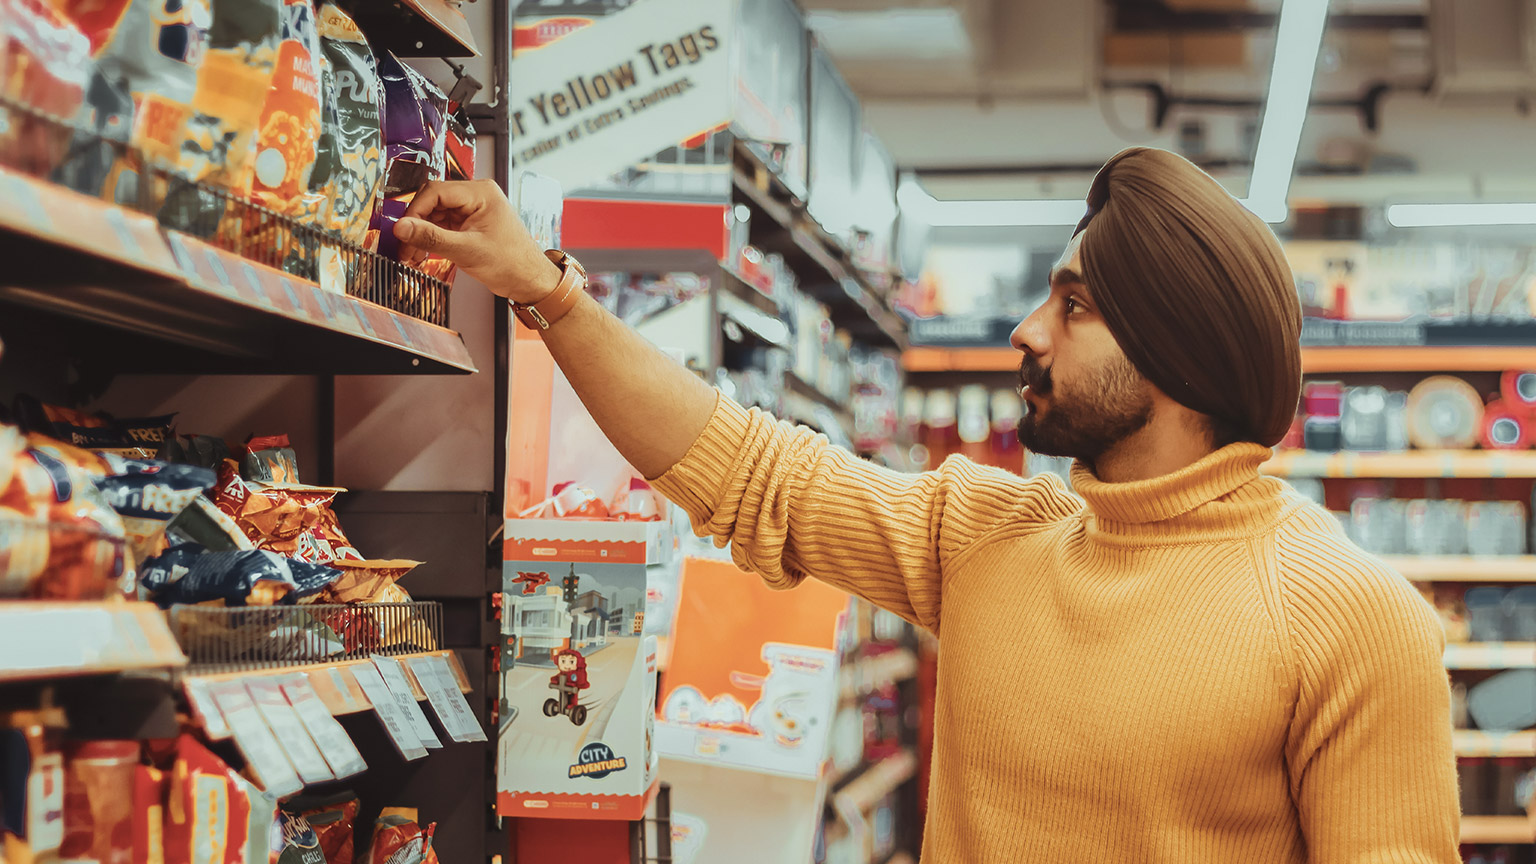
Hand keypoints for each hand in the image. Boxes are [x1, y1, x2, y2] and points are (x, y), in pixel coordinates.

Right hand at [392, 179, 560, 302]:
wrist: (530, 281)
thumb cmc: (513, 263)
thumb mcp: (467, 251)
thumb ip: (432, 238)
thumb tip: (402, 228)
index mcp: (481, 193)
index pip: (435, 191)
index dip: (415, 211)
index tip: (403, 230)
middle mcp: (476, 196)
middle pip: (432, 202)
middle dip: (416, 224)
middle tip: (403, 245)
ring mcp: (472, 210)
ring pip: (435, 214)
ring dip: (421, 234)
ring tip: (411, 254)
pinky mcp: (469, 224)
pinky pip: (443, 225)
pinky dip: (431, 239)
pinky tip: (422, 252)